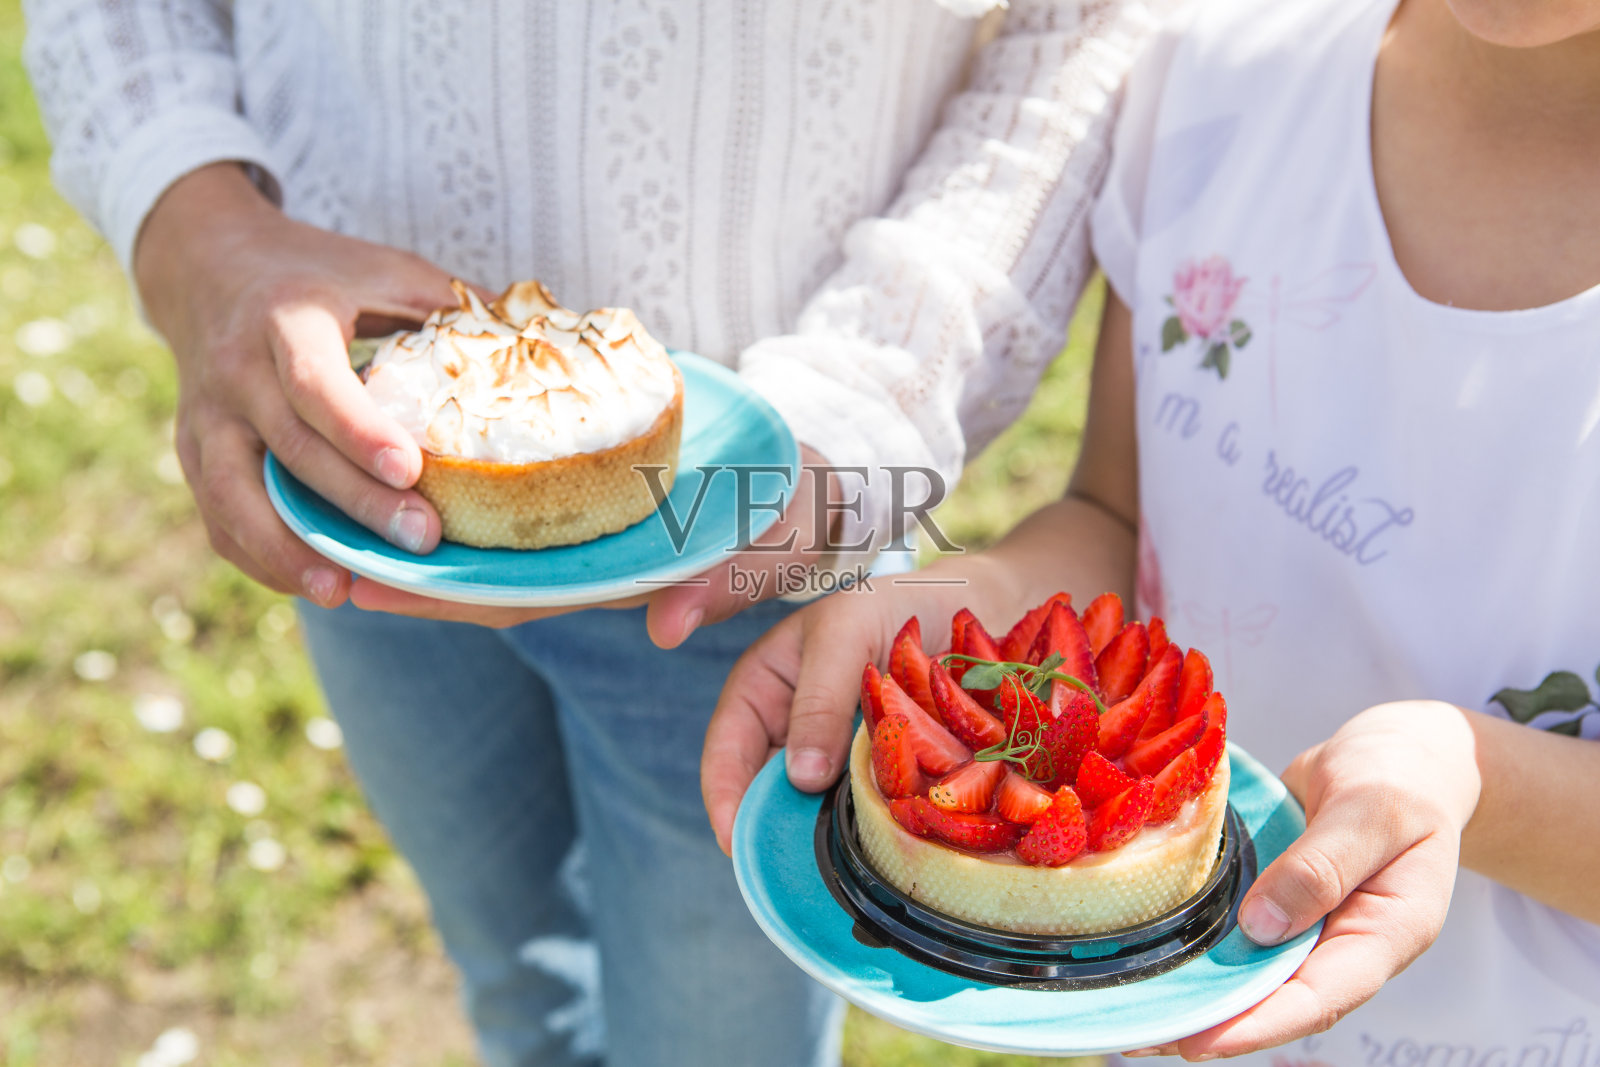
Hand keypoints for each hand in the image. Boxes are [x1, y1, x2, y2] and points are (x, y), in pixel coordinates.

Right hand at [134, 163, 459, 605]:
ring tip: (344, 591)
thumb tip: (536, 340)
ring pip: (234, 495)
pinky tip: (312, 583)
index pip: (316, 384)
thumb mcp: (381, 269)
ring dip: (287, 549)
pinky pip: (219, 515)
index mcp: (285, 321)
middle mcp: (234, 370)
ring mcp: (204, 416)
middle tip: (419, 542)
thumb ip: (447, 305)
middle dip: (354, 503)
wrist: (208, 265)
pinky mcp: (192, 451)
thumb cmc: (318, 273)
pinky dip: (259, 556)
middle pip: (291, 450)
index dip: (359, 431)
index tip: (410, 470)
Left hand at [347, 446, 842, 641]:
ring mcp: (589, 538)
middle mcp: (592, 566)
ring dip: (422, 537)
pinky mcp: (591, 504)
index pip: (515, 599)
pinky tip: (412, 471)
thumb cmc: (794, 509)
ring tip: (341, 514)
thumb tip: (664, 627)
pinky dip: (463, 498)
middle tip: (320, 553)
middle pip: (483, 579)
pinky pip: (514, 507)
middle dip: (405, 573)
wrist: (808, 483)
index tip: (366, 587)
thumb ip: (730, 579)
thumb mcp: (775, 538)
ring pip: (490, 547)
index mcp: (622, 582)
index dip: (440, 600)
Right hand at [700, 555, 1016, 853]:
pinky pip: (868, 813)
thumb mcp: (846, 633)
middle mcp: (795, 732)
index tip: (739, 844)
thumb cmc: (899, 602)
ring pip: (817, 812)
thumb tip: (800, 778)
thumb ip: (819, 698)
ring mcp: (839, 759)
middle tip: (792, 873)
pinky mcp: (885, 778)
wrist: (977, 608)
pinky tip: (885, 850)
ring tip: (837, 872)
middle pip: (768, 794)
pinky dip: (872, 831)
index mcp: (764, 692)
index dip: (725, 800)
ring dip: (825, 841)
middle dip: (775, 832)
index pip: (727, 753)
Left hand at [1128, 701, 1480, 1058]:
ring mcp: (1312, 926)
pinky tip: (1151, 958)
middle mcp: (1347, 944)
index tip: (1197, 1044)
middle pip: (1279, 1001)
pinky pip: (1240, 935)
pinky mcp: (1280, 901)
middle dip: (1215, 1026)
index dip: (1258, 1025)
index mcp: (1389, 933)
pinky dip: (1200, 950)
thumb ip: (1323, 865)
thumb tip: (1262, 927)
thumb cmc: (1399, 775)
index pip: (1321, 997)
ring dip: (1199, 995)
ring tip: (1132, 1017)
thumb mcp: (1372, 809)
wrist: (1403, 754)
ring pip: (1254, 975)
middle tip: (1141, 1038)